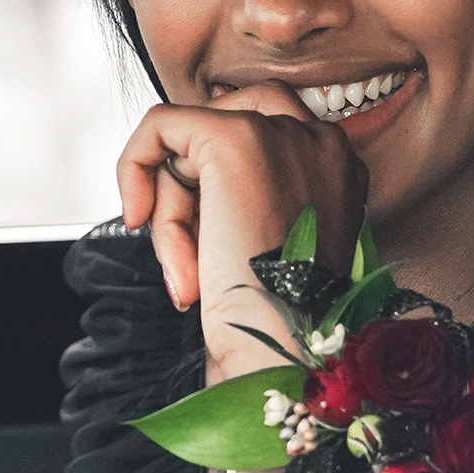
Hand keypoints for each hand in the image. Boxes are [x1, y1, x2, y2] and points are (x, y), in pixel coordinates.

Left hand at [118, 87, 366, 377]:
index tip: (209, 245)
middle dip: (193, 190)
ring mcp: (282, 134)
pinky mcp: (234, 139)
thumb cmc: (279, 320)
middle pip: (228, 131)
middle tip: (190, 254)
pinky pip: (160, 124)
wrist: (281, 348)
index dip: (221, 190)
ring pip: (191, 143)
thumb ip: (255, 203)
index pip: (265, 142)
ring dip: (173, 212)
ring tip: (186, 272)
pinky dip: (134, 166)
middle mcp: (322, 141)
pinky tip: (140, 217)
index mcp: (340, 170)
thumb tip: (194, 180)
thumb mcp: (278, 248)